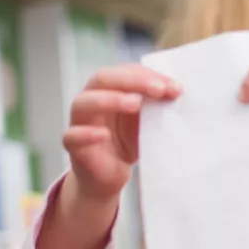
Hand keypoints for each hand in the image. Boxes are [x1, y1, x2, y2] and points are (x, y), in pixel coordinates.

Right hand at [65, 65, 180, 200]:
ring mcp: (79, 122)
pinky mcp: (73, 146)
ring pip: (83, 103)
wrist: (109, 176)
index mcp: (108, 90)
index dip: (148, 75)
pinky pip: (72, 136)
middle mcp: (90, 100)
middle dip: (132, 80)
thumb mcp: (145, 123)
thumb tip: (177, 91)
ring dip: (109, 99)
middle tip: (159, 89)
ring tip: (135, 103)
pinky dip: (87, 134)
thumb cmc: (126, 143)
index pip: (125, 72)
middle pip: (102, 79)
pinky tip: (104, 134)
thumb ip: (156, 106)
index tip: (174, 86)